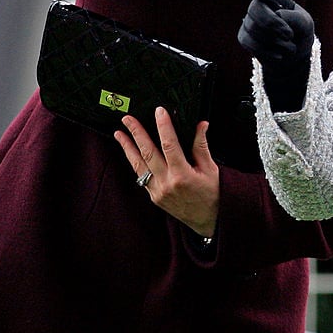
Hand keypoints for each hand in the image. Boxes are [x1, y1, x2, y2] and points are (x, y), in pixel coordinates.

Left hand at [114, 107, 219, 238]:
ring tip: (119, 134)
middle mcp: (167, 183)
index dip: (163, 126)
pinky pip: (141, 176)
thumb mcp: (211, 169)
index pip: (169, 144)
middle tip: (128, 119)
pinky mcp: (154, 196)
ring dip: (127, 148)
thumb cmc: (212, 195)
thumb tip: (201, 125)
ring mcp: (158, 191)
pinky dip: (135, 162)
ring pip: (138, 165)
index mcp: (183, 174)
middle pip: (147, 152)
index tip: (159, 112)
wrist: (207, 220)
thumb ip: (202, 146)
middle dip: (136, 133)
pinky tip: (130, 152)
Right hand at [237, 0, 314, 111]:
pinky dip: (267, 51)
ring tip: (290, 46)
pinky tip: (279, 54)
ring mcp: (249, 21)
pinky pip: (249, 42)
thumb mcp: (306, 24)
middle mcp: (259, 6)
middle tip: (290, 35)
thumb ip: (296, 18)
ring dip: (275, 41)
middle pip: (256, 9)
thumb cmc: (300, 33)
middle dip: (272, 23)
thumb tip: (278, 14)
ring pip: (253, 28)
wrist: (294, 56)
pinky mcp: (244, 36)